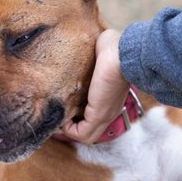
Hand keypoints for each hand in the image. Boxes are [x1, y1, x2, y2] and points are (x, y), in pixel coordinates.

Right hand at [62, 29, 129, 143]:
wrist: (123, 54)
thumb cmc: (115, 49)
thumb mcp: (101, 56)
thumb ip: (95, 55)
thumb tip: (89, 45)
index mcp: (110, 100)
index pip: (94, 118)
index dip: (78, 117)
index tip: (65, 108)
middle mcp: (109, 111)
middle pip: (90, 131)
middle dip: (72, 126)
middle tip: (58, 116)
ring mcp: (105, 115)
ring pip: (86, 135)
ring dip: (69, 129)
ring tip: (58, 117)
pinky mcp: (98, 115)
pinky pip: (81, 134)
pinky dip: (69, 129)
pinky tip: (62, 117)